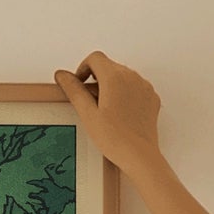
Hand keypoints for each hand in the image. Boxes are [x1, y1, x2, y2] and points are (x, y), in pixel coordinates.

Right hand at [53, 52, 162, 175]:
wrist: (140, 155)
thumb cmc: (115, 138)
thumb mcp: (87, 114)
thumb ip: (74, 90)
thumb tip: (62, 75)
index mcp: (114, 77)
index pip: (95, 58)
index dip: (83, 68)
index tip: (79, 84)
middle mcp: (131, 76)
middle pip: (109, 66)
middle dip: (96, 79)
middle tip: (89, 102)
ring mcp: (144, 86)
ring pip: (123, 76)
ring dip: (111, 87)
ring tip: (105, 111)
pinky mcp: (151, 97)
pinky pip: (135, 87)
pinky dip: (125, 95)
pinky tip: (119, 114)